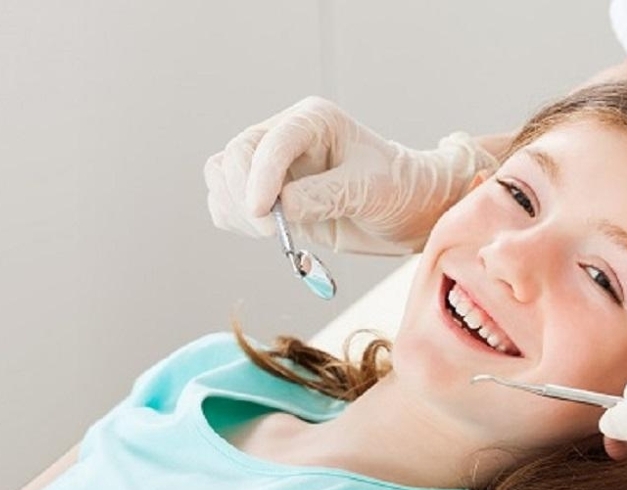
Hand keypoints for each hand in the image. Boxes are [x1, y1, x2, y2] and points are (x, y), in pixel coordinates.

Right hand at [202, 96, 497, 254]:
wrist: (405, 209)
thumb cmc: (397, 189)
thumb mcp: (370, 189)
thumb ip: (326, 195)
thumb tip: (280, 208)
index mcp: (314, 120)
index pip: (272, 142)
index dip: (260, 177)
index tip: (262, 214)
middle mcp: (285, 136)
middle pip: (236, 155)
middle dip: (245, 196)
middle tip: (272, 232)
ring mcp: (269, 164)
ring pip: (221, 176)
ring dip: (235, 209)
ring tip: (273, 233)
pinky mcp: (262, 191)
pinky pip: (224, 200)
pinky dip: (234, 220)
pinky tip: (266, 232)